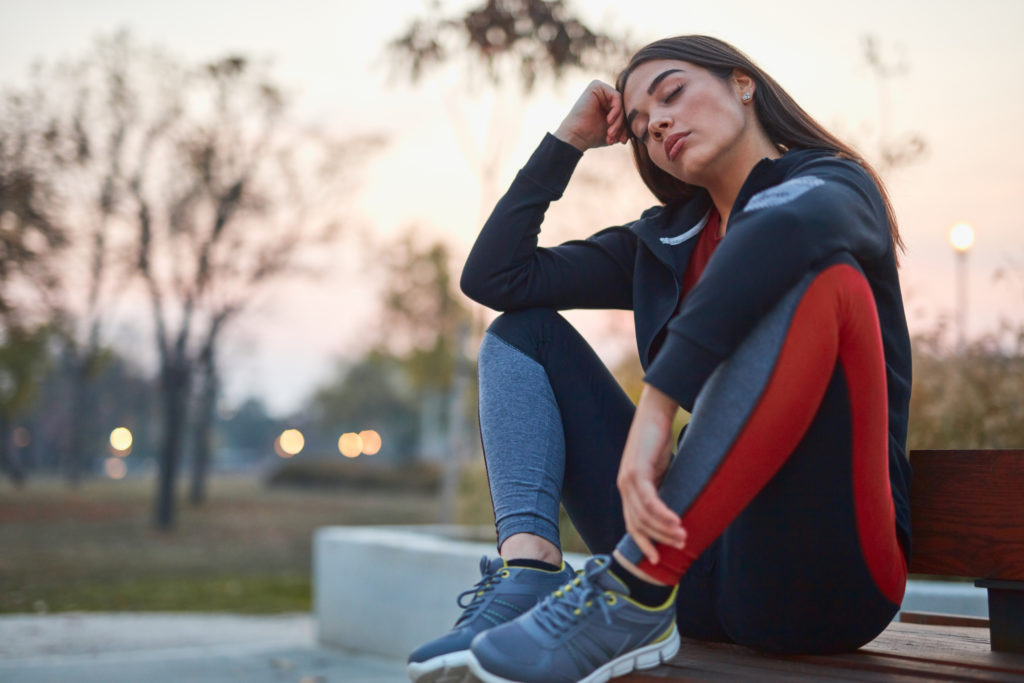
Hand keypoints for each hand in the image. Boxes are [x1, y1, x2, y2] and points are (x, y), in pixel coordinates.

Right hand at [553, 80, 628, 151]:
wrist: (575, 137)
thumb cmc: (592, 136)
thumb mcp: (614, 130)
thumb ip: (626, 124)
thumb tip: (640, 122)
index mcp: (607, 103)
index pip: (625, 112)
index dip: (626, 127)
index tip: (622, 141)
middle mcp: (604, 94)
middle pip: (624, 107)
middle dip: (623, 125)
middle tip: (618, 139)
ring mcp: (600, 89)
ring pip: (621, 103)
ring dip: (619, 121)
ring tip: (611, 133)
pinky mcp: (596, 86)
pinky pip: (617, 97)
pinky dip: (616, 110)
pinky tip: (609, 120)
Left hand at [617, 384, 686, 564]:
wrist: (654, 412)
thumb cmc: (660, 440)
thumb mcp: (662, 471)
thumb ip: (665, 489)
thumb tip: (681, 510)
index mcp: (628, 489)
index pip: (633, 524)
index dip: (643, 543)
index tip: (657, 559)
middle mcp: (624, 486)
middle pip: (638, 524)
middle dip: (659, 539)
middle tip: (682, 547)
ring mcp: (627, 479)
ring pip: (644, 515)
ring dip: (664, 529)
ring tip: (684, 537)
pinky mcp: (636, 470)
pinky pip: (649, 500)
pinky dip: (662, 513)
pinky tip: (676, 522)